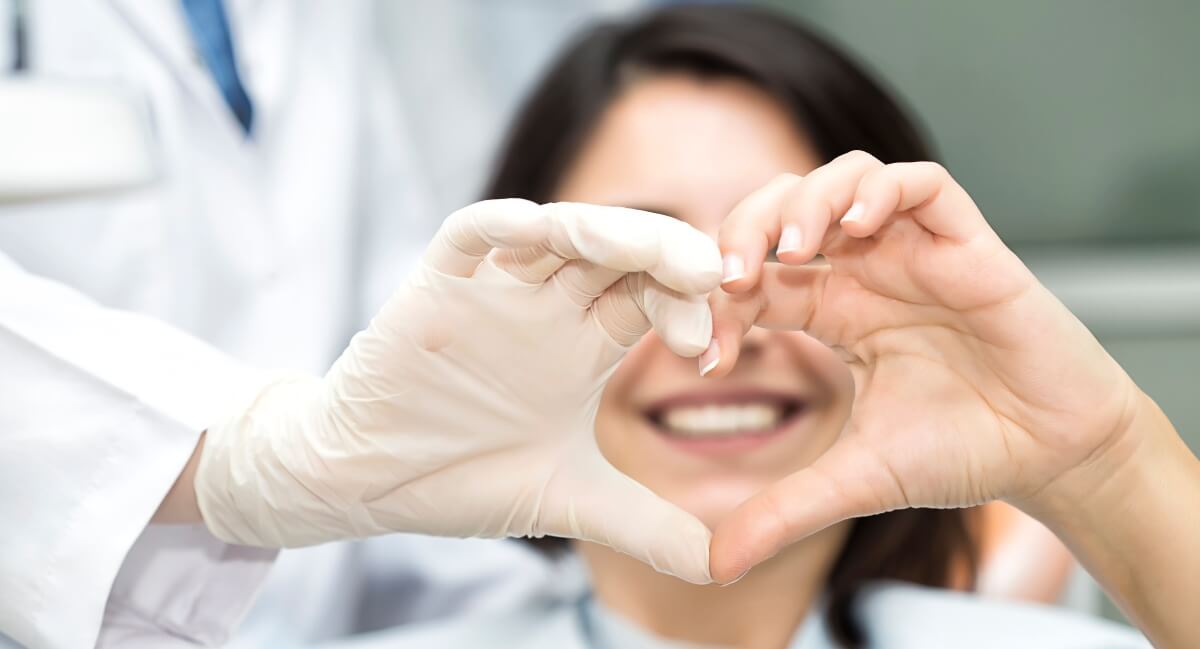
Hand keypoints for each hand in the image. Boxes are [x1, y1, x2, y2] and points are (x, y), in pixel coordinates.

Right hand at [195, 199, 720, 583]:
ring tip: (650, 250)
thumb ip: (647, 528)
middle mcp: (548, 305)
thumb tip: (724, 569)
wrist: (368, 481)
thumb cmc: (462, 477)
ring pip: (557, 232)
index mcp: (585, 342)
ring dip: (605, 231)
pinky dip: (501, 226)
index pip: (653, 297)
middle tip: (710, 275)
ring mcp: (493, 289)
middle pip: (620, 253)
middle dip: (666, 255)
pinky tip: (536, 230)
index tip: (711, 347)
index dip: (689, 308)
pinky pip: (469, 236)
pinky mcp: (435, 285)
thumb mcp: (570, 502)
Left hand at [704, 152, 1144, 582]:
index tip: (707, 353)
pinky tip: (857, 227)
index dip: (718, 301)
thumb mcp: (855, 480)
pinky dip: (880, 190)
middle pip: (784, 210)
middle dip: (744, 229)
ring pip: (844, 179)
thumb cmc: (962, 451)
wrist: (1051, 454)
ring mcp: (914, 252)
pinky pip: (921, 183)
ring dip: (806, 202)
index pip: (754, 278)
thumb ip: (785, 510)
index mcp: (832, 312)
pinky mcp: (967, 243)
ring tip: (790, 251)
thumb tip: (716, 569)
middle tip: (729, 275)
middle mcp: (866, 272)